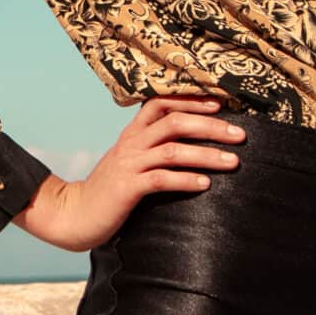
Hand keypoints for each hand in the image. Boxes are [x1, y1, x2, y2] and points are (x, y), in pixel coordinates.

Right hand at [19, 95, 246, 252]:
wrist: (75, 214)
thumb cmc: (110, 189)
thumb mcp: (129, 161)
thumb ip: (152, 149)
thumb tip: (190, 143)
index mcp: (132, 133)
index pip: (162, 103)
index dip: (191, 100)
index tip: (220, 103)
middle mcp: (131, 143)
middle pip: (174, 122)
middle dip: (211, 126)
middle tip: (240, 135)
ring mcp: (128, 164)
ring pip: (172, 150)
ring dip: (206, 154)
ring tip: (233, 161)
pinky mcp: (127, 188)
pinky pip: (161, 179)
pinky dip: (186, 180)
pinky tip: (205, 185)